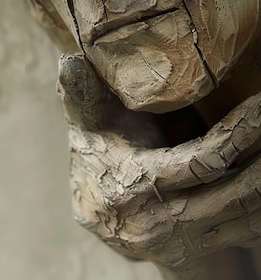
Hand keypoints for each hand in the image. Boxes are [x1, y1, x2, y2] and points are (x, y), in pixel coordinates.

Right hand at [58, 54, 260, 275]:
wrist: (102, 215)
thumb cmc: (101, 155)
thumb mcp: (90, 126)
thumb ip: (82, 95)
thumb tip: (69, 59)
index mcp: (137, 184)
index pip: (203, 160)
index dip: (239, 134)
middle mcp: (162, 222)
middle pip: (235, 193)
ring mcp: (183, 242)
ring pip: (246, 218)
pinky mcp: (197, 252)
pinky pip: (246, 233)